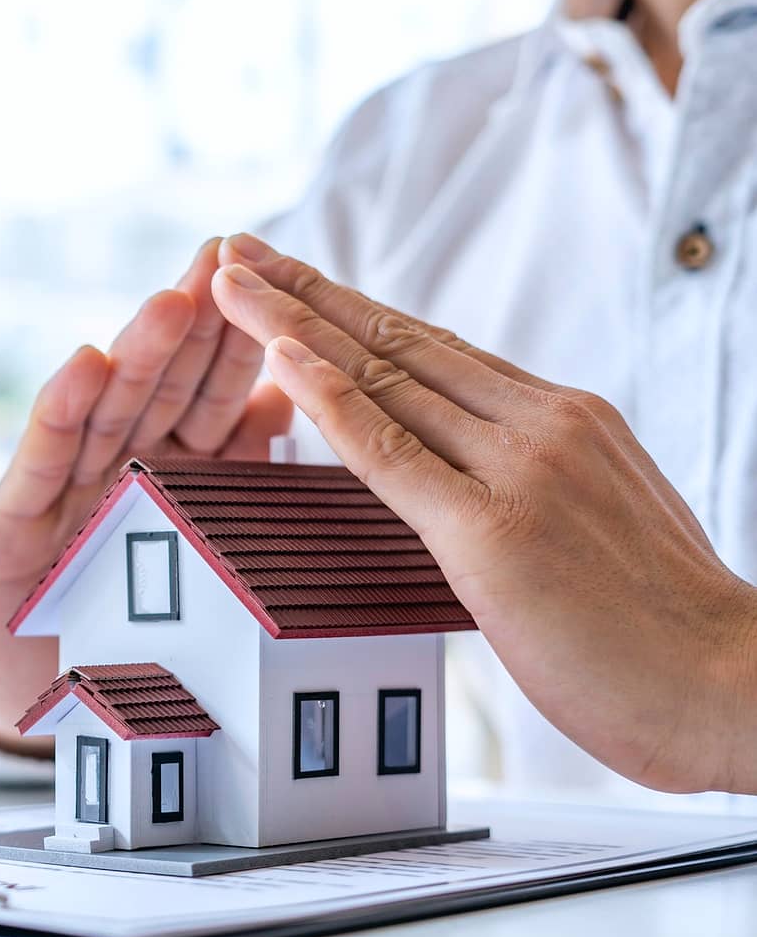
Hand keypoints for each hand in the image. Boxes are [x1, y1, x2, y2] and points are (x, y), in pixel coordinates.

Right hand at [0, 238, 294, 752]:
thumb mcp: (177, 547)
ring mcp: (57, 490)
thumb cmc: (109, 622)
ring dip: (139, 353)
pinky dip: (62, 412)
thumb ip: (225, 470)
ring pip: (107, 411)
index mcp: (164, 472)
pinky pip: (42, 462)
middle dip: (192, 322)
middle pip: (160, 385)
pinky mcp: (4, 524)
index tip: (278, 278)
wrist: (24, 694)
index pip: (209, 396)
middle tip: (225, 256)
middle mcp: (109, 467)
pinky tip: (85, 364)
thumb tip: (288, 394)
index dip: (238, 340)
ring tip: (173, 300)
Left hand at [210, 234, 756, 793]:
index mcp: (562, 418)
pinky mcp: (493, 531)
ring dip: (293, 323)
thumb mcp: (593, 519)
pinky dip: (329, 400)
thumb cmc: (662, 624)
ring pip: (384, 379)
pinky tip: (280, 356)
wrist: (731, 685)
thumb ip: (528, 482)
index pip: (434, 351)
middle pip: (397, 345)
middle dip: (306, 294)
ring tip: (231, 279)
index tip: (296, 280)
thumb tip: (469, 480)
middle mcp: (539, 424)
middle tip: (237, 251)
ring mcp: (518, 470)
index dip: (356, 312)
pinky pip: (391, 452)